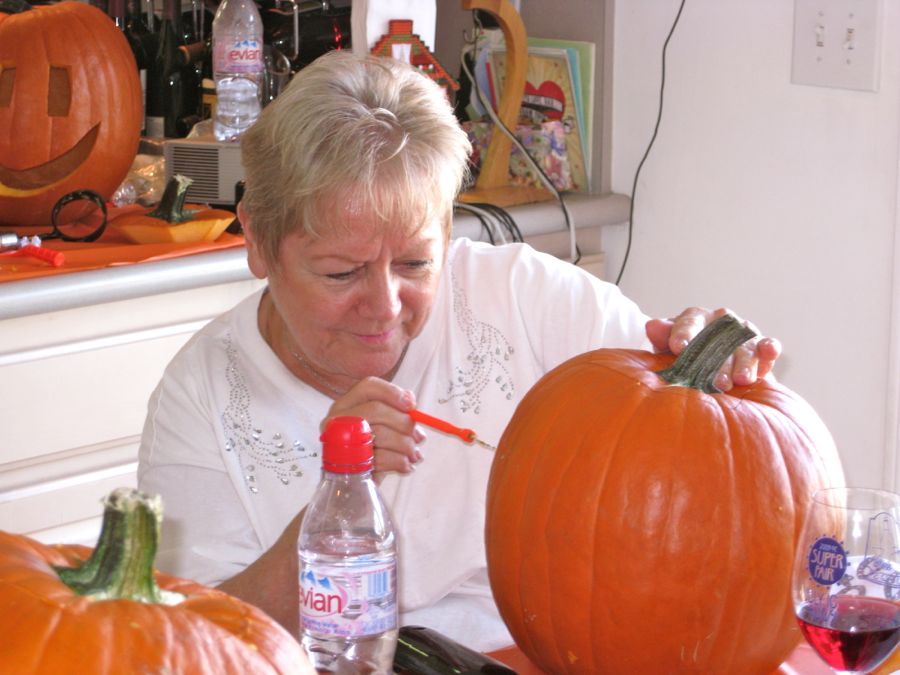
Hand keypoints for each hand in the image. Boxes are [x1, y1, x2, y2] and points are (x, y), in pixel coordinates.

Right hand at [323, 377, 423, 476]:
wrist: (354, 486)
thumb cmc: (371, 452)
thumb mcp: (384, 428)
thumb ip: (395, 412)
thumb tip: (410, 401)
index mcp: (346, 405)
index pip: (368, 387)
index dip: (393, 393)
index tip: (412, 405)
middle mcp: (337, 420)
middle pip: (375, 409)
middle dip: (404, 423)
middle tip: (419, 437)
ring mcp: (339, 443)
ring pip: (380, 434)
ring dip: (406, 445)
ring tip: (415, 454)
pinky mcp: (346, 466)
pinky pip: (379, 458)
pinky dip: (399, 462)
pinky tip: (406, 465)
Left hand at [645, 307, 781, 390]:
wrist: (704, 367)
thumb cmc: (682, 356)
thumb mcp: (666, 348)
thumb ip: (662, 337)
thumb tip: (652, 326)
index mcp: (694, 318)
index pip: (688, 323)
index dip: (683, 335)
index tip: (678, 348)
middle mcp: (720, 321)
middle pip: (719, 339)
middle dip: (717, 360)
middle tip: (715, 380)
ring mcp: (741, 332)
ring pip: (743, 345)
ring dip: (743, 362)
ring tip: (740, 380)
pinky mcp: (759, 346)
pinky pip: (766, 345)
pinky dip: (769, 347)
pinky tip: (770, 351)